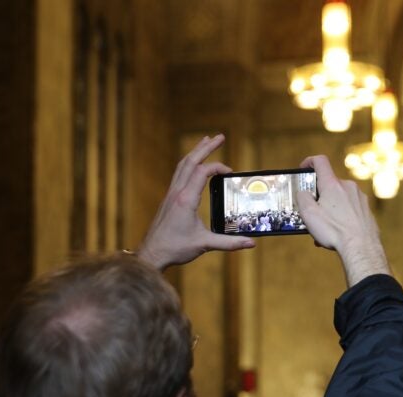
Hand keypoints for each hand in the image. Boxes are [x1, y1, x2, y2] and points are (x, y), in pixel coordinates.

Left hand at [137, 135, 254, 269]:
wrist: (152, 253)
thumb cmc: (175, 248)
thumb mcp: (204, 244)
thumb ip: (229, 243)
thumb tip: (251, 243)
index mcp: (186, 199)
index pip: (202, 172)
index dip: (218, 167)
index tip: (230, 172)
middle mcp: (177, 192)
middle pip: (190, 161)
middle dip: (206, 147)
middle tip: (220, 136)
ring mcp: (171, 194)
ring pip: (182, 165)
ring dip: (195, 152)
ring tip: (206, 141)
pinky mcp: (168, 199)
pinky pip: (178, 174)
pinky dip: (188, 164)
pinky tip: (193, 164)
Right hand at [296, 155, 390, 285]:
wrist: (361, 247)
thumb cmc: (334, 230)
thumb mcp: (308, 214)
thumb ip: (303, 198)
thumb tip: (304, 193)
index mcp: (332, 184)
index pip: (320, 162)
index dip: (309, 162)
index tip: (303, 169)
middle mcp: (348, 187)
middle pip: (329, 185)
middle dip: (319, 197)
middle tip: (312, 213)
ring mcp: (360, 198)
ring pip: (340, 200)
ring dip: (330, 210)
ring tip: (324, 230)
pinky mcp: (366, 211)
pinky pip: (350, 210)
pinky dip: (341, 218)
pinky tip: (337, 234)